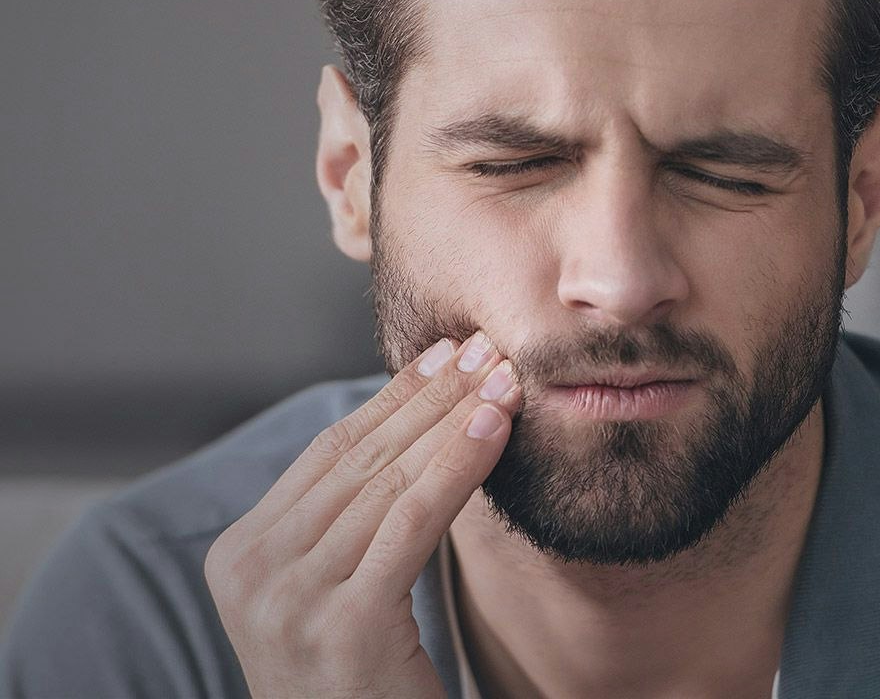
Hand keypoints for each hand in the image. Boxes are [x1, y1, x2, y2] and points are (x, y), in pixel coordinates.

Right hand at [204, 332, 519, 698]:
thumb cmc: (356, 674)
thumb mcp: (330, 584)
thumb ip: (345, 514)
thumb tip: (412, 415)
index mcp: (241, 554)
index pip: (328, 451)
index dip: (391, 397)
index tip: (441, 355)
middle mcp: (253, 571)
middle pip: (361, 457)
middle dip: (431, 396)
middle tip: (482, 350)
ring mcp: (291, 600)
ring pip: (391, 480)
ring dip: (454, 421)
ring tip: (501, 380)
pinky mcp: (345, 625)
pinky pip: (413, 520)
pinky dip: (458, 465)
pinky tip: (495, 427)